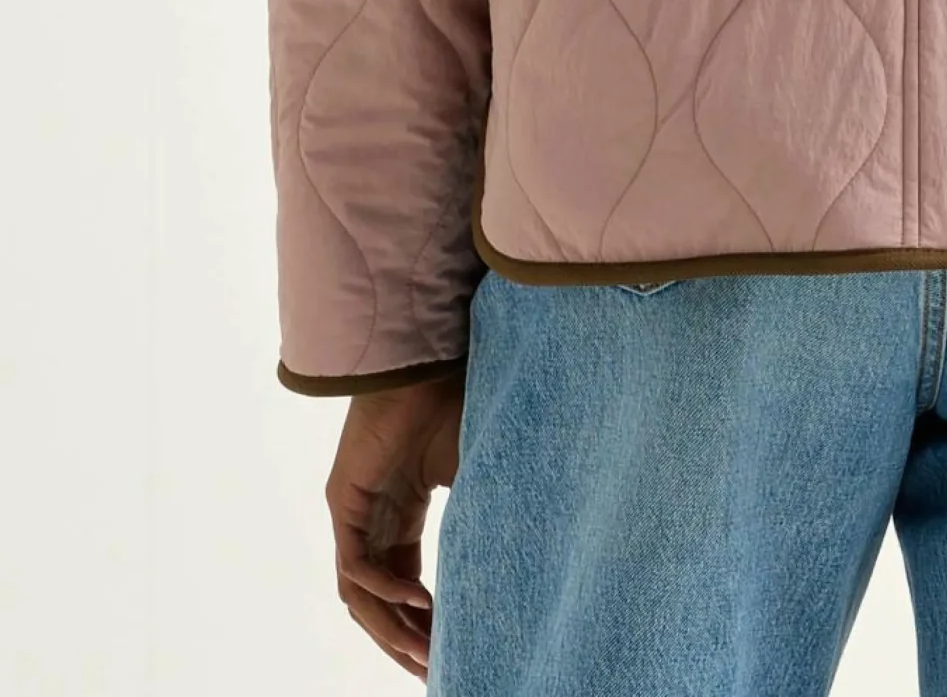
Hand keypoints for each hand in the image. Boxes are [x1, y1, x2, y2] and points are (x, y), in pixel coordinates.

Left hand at [325, 371, 465, 679]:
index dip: (423, 620)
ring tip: (425, 652)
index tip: (447, 650)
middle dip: (404, 639)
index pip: (403, 583)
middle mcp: (372, 520)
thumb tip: (522, 547)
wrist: (426, 360)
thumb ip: (477, 512)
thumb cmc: (451, 402)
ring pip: (362, 593)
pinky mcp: (344, 502)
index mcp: (400, 515)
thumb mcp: (471, 471)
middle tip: (433, 668)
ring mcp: (355, 514)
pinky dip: (385, 588)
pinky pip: (356, 565)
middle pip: (378, 600)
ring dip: (391, 627)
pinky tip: (418, 601)